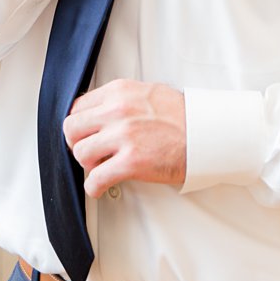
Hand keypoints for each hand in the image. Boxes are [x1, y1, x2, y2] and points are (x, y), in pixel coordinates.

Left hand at [63, 79, 185, 196]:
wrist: (208, 134)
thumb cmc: (182, 116)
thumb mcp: (146, 92)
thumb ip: (120, 99)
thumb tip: (99, 111)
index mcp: (118, 92)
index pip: (78, 107)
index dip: (80, 124)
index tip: (85, 134)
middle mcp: (117, 111)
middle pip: (72, 129)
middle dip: (77, 143)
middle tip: (89, 152)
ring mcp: (124, 136)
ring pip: (81, 153)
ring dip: (88, 164)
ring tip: (99, 168)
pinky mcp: (132, 162)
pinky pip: (97, 178)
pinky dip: (94, 187)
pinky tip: (99, 188)